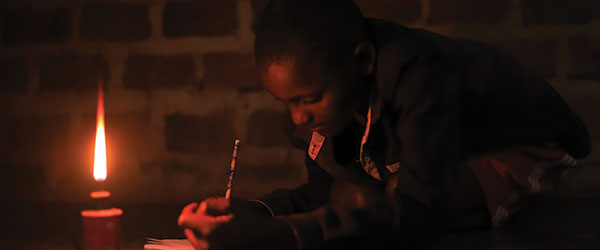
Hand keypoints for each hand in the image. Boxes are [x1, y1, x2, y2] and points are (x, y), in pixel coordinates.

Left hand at [179, 197, 296, 249]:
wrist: (267, 238)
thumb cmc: (250, 218)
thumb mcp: (231, 203)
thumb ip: (210, 203)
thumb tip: (199, 209)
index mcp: (209, 230)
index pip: (184, 220)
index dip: (188, 210)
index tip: (196, 205)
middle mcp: (207, 245)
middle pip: (189, 232)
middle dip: (195, 221)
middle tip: (207, 214)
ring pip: (196, 241)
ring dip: (201, 231)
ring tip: (216, 223)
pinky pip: (206, 248)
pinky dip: (208, 240)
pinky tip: (220, 233)